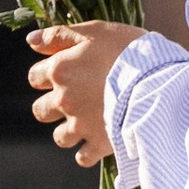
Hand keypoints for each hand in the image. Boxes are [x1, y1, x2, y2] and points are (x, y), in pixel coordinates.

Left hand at [29, 20, 144, 168]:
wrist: (157, 79)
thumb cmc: (127, 50)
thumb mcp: (94, 31)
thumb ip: (59, 35)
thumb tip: (31, 40)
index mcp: (60, 71)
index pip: (35, 77)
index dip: (48, 74)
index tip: (65, 72)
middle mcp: (64, 100)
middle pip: (40, 111)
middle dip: (53, 105)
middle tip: (75, 98)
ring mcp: (80, 125)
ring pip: (60, 137)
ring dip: (69, 130)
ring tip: (88, 121)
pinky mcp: (99, 143)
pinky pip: (83, 157)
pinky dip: (88, 152)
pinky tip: (98, 141)